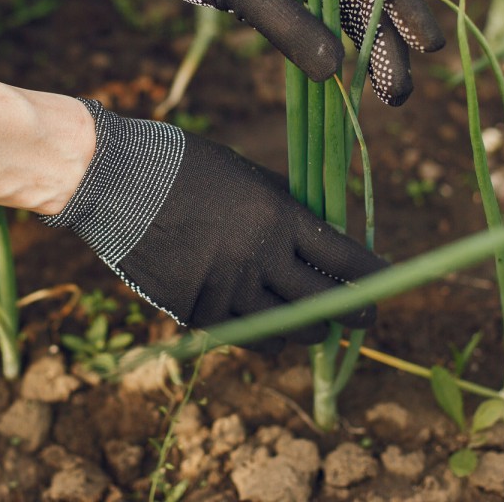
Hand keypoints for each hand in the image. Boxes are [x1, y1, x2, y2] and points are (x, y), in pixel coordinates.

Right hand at [40, 100, 387, 348]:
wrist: (116, 181)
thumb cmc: (183, 166)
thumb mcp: (246, 175)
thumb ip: (284, 206)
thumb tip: (323, 230)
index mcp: (278, 217)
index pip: (346, 259)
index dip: (374, 277)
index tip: (387, 283)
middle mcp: (260, 258)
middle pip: (326, 304)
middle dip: (353, 313)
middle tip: (365, 317)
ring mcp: (227, 289)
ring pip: (288, 330)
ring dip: (308, 329)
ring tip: (313, 324)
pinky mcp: (195, 311)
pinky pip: (245, 337)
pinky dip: (264, 336)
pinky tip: (270, 331)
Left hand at [85, 0, 444, 103]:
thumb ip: (286, 23)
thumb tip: (335, 70)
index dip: (406, 5)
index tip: (428, 46)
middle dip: (389, 44)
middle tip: (400, 94)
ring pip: (350, 10)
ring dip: (368, 50)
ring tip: (387, 96)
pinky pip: (324, 16)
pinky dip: (337, 44)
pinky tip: (350, 79)